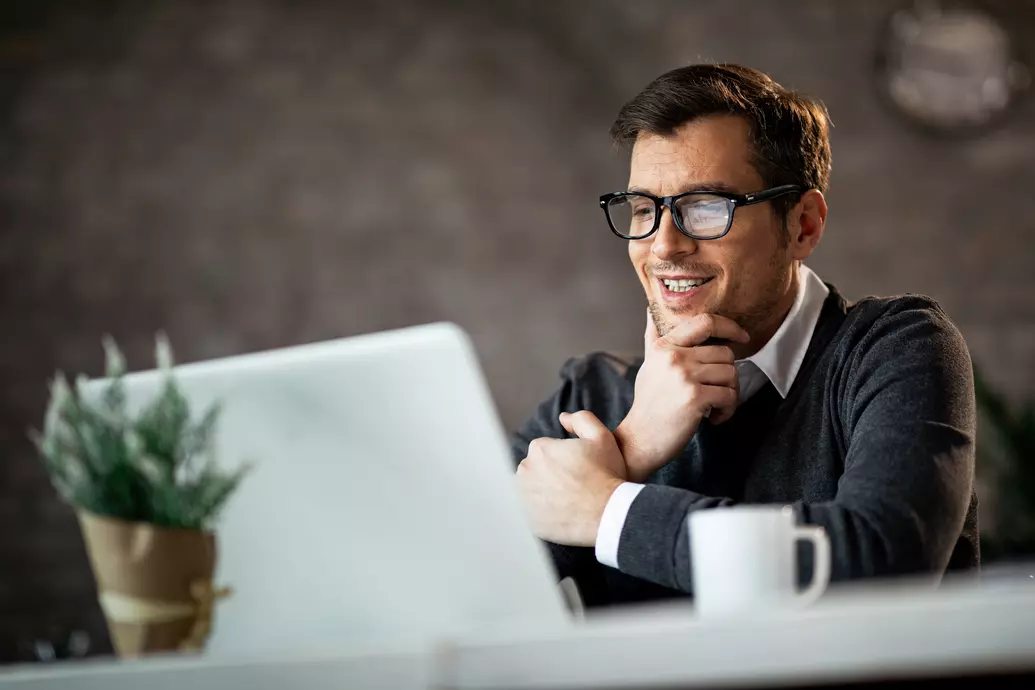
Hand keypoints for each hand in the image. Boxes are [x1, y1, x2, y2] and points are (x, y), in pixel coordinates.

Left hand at [516, 411, 626, 545]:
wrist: (608, 515)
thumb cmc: (607, 474)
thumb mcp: (602, 437)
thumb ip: (581, 419)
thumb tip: (563, 417)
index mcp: (539, 449)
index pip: (545, 450)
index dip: (564, 458)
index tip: (578, 468)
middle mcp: (525, 471)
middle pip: (536, 469)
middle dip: (551, 474)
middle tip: (575, 484)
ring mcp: (524, 497)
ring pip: (533, 490)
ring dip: (545, 492)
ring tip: (569, 499)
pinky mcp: (527, 520)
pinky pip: (533, 512)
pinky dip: (544, 512)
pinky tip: (563, 513)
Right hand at [615, 311, 748, 481]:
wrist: (640, 439)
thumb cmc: (648, 404)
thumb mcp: (649, 365)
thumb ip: (654, 337)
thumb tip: (651, 309)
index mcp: (664, 346)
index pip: (705, 322)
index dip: (729, 326)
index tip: (742, 336)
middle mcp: (674, 357)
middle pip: (725, 353)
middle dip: (728, 375)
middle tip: (717, 392)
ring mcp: (684, 377)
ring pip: (731, 373)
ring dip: (730, 393)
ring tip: (714, 406)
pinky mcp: (695, 398)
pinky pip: (730, 395)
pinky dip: (728, 410)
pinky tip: (714, 418)